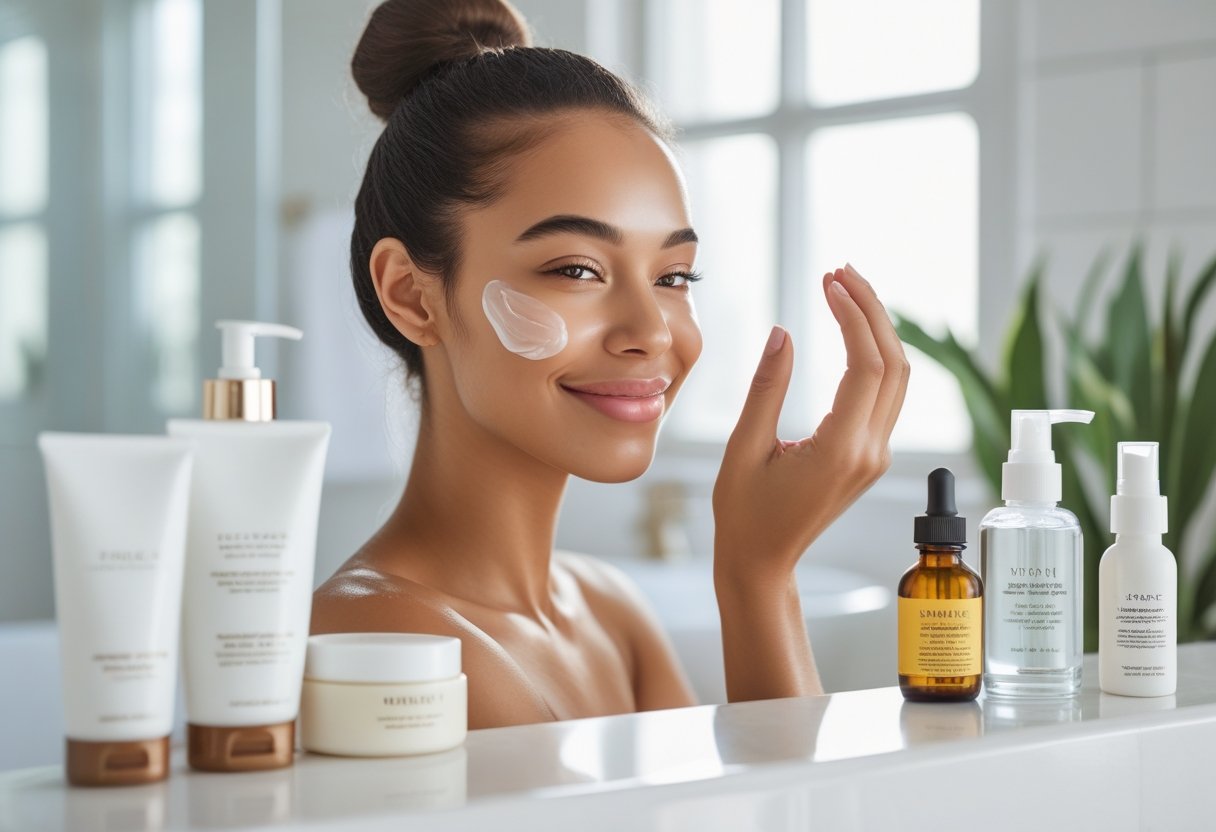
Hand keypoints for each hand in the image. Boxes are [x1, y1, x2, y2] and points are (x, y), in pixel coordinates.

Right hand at [712, 264, 909, 586]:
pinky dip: (874, 354)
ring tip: (845, 289)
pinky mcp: (870, 456)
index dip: (853, 316)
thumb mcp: (743, 448)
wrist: (763, 561)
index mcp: (841, 451)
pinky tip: (851, 329)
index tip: (828, 281)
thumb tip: (784, 332)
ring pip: (896, 378)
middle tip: (840, 272)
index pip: (866, 367)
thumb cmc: (744, 513)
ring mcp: (876, 456)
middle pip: (894, 364)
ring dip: (877, 329)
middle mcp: (870, 452)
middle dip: (873, 310)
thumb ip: (767, 388)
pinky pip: (885, 394)